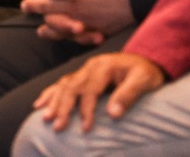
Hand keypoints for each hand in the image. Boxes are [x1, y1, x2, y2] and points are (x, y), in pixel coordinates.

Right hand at [31, 52, 164, 132]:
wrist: (149, 60)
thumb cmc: (147, 72)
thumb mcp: (144, 81)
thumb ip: (129, 95)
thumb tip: (113, 114)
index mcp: (104, 66)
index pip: (90, 89)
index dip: (86, 109)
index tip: (86, 128)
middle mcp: (91, 66)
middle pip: (72, 86)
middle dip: (63, 107)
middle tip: (58, 127)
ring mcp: (85, 69)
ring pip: (64, 85)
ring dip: (54, 102)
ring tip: (45, 118)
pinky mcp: (83, 75)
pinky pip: (63, 83)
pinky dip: (51, 93)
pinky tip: (40, 104)